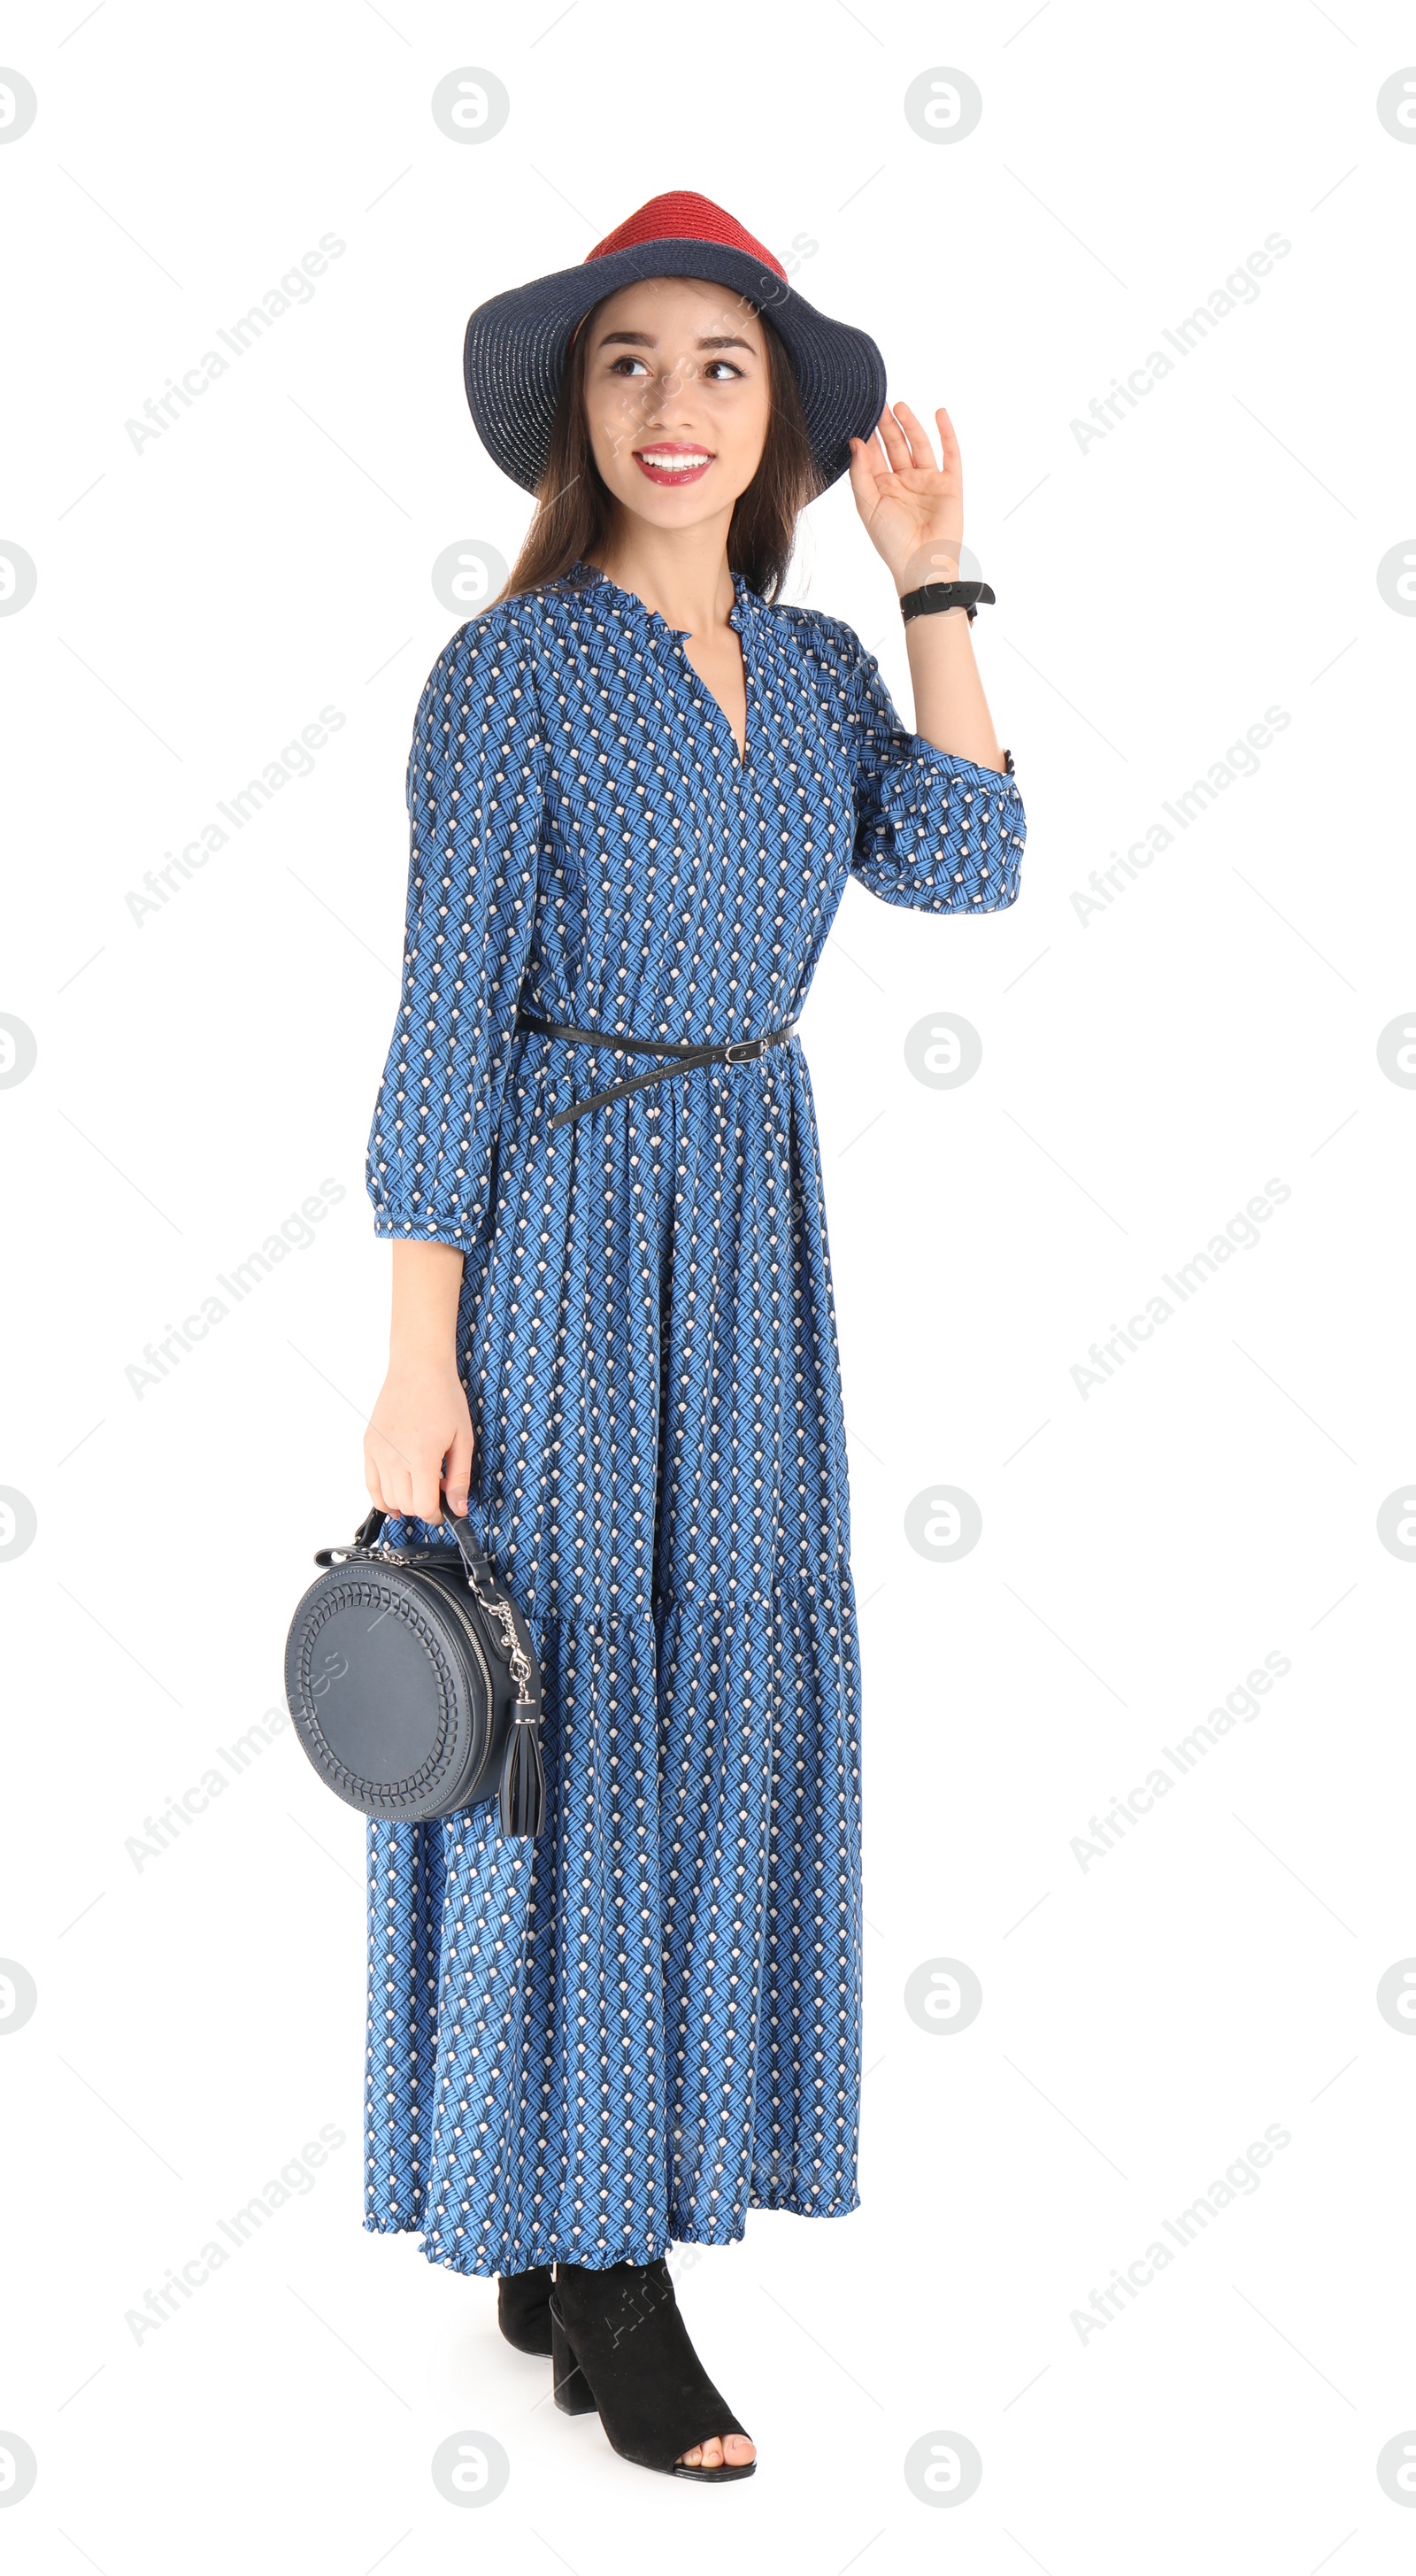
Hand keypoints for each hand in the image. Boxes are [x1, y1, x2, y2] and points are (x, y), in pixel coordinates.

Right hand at [364, 1355, 474, 1522]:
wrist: (418, 1368)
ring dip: (404, 1502)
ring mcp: (377, 1452)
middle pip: (404, 1505)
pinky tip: (396, 1500)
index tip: (445, 1509)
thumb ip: (460, 1478)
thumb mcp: (462, 1440)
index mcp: (420, 1456)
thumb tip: (459, 1508)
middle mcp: (394, 1457)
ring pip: (387, 1499)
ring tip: (421, 1487)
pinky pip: (371, 1485)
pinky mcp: (369, 1446)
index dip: (436, 1514)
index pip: (422, 1507)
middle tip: (437, 1495)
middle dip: (423, 1508)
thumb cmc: (443, 1397)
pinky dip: (383, 1498)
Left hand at [847, 402, 965, 595]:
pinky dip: (946, 433)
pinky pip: (950, 454)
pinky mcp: (949, 484)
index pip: (875, 456)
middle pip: (896, 446)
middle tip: (879, 404)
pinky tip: (939, 414)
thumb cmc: (891, 542)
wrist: (922, 564)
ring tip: (899, 406)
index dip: (869, 436)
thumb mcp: (868, 505)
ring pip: (919, 445)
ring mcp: (928, 482)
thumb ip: (860, 473)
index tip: (860, 415)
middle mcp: (905, 482)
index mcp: (883, 489)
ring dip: (911, 425)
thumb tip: (856, 442)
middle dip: (888, 425)